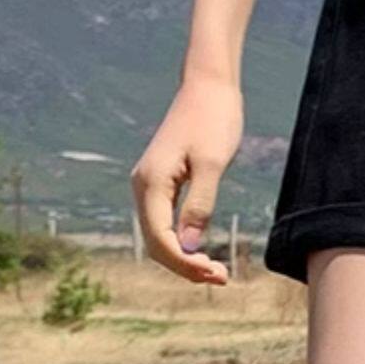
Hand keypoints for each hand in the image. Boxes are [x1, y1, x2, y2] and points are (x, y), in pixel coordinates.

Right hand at [131, 72, 243, 283]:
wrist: (208, 86)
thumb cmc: (214, 119)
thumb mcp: (213, 163)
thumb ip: (201, 204)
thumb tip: (190, 247)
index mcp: (152, 182)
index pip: (161, 238)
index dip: (186, 263)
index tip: (216, 274)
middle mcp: (143, 186)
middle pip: (156, 243)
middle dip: (185, 266)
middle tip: (222, 277)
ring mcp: (149, 185)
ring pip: (159, 236)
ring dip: (184, 258)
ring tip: (216, 271)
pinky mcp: (160, 183)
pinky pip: (164, 223)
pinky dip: (182, 242)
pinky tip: (202, 251)